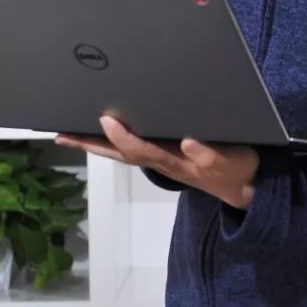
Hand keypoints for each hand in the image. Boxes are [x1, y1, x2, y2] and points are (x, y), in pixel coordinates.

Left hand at [55, 115, 258, 209]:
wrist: (244, 187)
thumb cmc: (237, 170)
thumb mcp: (232, 162)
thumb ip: (212, 154)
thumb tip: (189, 140)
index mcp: (175, 161)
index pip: (142, 149)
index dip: (123, 137)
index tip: (106, 120)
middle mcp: (161, 162)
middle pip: (120, 154)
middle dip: (91, 144)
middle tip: (62, 134)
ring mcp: (161, 161)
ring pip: (121, 153)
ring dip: (95, 144)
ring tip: (69, 133)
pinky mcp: (164, 157)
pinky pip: (131, 150)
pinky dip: (112, 143)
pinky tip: (101, 134)